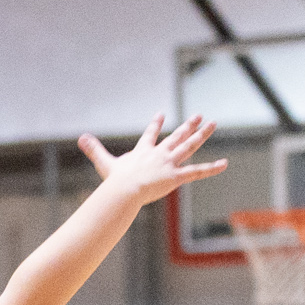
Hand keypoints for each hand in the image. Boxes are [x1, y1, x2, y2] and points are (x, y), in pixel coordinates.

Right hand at [76, 114, 228, 207]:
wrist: (125, 189)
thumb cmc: (115, 180)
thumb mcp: (104, 163)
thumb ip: (94, 150)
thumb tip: (80, 137)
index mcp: (144, 151)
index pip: (151, 134)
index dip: (156, 124)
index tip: (161, 114)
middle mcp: (159, 153)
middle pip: (177, 136)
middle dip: (188, 125)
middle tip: (198, 116)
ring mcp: (170, 164)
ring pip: (190, 146)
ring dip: (202, 134)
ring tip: (212, 123)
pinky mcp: (176, 176)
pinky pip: (197, 172)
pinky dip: (211, 168)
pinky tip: (224, 164)